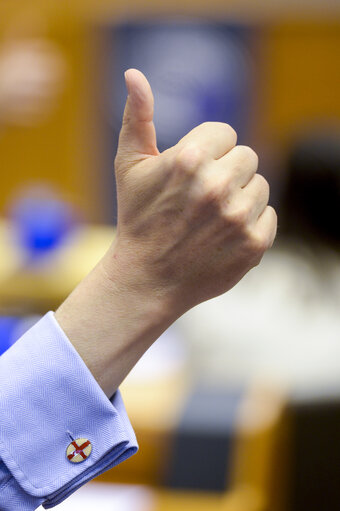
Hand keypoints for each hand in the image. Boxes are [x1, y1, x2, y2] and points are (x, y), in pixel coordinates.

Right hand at [101, 69, 276, 314]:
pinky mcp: (254, 244)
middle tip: (201, 198)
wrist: (147, 279)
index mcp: (190, 159)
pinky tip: (224, 235)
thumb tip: (134, 74)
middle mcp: (218, 185)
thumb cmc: (137, 219)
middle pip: (247, 157)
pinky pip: (269, 216)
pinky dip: (251, 224)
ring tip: (211, 217)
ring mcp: (238, 217)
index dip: (207, 153)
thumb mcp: (129, 165)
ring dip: (240, 197)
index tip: (190, 175)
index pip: (225, 134)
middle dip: (226, 172)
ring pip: (261, 186)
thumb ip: (137, 117)